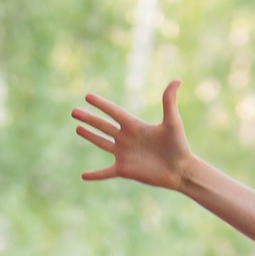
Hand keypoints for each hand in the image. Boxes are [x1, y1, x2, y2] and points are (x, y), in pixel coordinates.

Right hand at [72, 82, 196, 190]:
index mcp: (135, 125)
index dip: (101, 104)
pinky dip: (95, 175)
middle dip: (89, 118)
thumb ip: (169, 101)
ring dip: (90, 136)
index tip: (88, 96)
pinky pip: (106, 172)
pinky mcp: (125, 170)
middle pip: (103, 126)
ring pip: (102, 143)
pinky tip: (83, 176)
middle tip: (74, 111)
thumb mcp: (172, 121)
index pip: (113, 112)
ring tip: (77, 129)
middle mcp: (127, 138)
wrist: (180, 170)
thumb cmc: (179, 145)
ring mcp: (124, 154)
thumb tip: (177, 79)